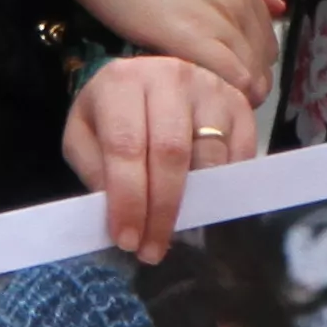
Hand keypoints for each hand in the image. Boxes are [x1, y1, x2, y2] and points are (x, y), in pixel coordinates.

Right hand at [35, 0, 277, 106]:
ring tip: (224, 111)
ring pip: (249, 65)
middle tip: (233, 99)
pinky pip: (227, 72)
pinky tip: (218, 106)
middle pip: (262, 49)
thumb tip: (271, 2)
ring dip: (242, 91)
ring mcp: (218, 13)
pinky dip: (227, 91)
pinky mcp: (190, 35)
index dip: (256, 52)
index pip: (265, 25)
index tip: (243, 70)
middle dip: (254, 75)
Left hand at [64, 49, 256, 262]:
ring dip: (195, 204)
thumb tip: (119, 212)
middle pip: (171, 152)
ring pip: (211, 155)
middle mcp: (170, 77)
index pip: (125, 146)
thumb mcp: (85, 135)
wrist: (152, 78)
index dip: (128, 198)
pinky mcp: (240, 104)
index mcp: (122, 82)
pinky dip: (226, 188)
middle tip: (153, 248)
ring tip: (178, 233)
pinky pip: (241, 155)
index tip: (128, 240)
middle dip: (162, 209)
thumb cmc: (114, 113)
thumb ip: (94, 170)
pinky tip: (205, 206)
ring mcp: (211, 88)